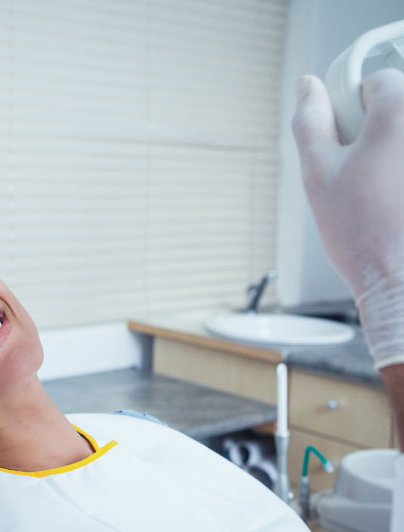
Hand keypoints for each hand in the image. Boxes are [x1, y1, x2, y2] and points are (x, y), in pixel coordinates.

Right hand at [292, 69, 403, 368]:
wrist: (400, 279)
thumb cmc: (361, 232)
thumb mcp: (317, 173)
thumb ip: (310, 121)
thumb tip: (307, 87)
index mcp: (398, 113)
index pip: (379, 81)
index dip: (357, 111)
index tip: (351, 143)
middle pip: (400, 109)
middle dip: (382, 132)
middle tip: (368, 173)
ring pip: (401, 144)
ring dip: (393, 158)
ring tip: (387, 193)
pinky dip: (399, 180)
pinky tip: (398, 204)